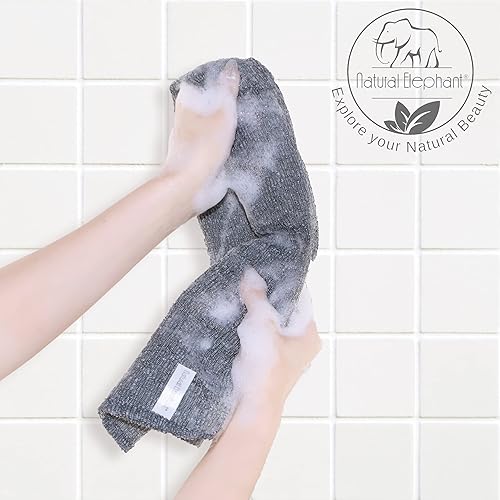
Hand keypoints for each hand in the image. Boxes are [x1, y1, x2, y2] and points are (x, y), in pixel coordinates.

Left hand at [163, 59, 239, 212]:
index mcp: (186, 106)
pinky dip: (224, 149)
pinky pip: (214, 150)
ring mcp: (191, 144)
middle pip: (204, 109)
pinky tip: (236, 150)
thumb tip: (231, 68)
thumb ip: (228, 91)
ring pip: (209, 130)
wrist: (191, 186)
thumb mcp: (222, 113)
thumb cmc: (201, 151)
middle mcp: (185, 124)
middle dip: (221, 109)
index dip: (213, 86)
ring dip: (223, 131)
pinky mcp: (199, 162)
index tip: (230, 87)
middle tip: (239, 108)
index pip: (197, 88)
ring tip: (241, 129)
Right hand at [231, 268, 320, 411]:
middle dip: (266, 298)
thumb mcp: (261, 324)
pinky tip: (238, 316)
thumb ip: (256, 297)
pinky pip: (260, 335)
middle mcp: (300, 344)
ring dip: (257, 312)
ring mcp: (284, 354)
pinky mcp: (267, 361)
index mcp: (308, 335)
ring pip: (271, 324)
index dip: (282, 284)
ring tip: (242, 294)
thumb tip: (250, 275)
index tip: (264, 271)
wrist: (250, 406)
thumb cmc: (265, 368)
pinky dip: (250, 326)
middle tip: (249, 281)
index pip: (299, 299)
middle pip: (284, 311)